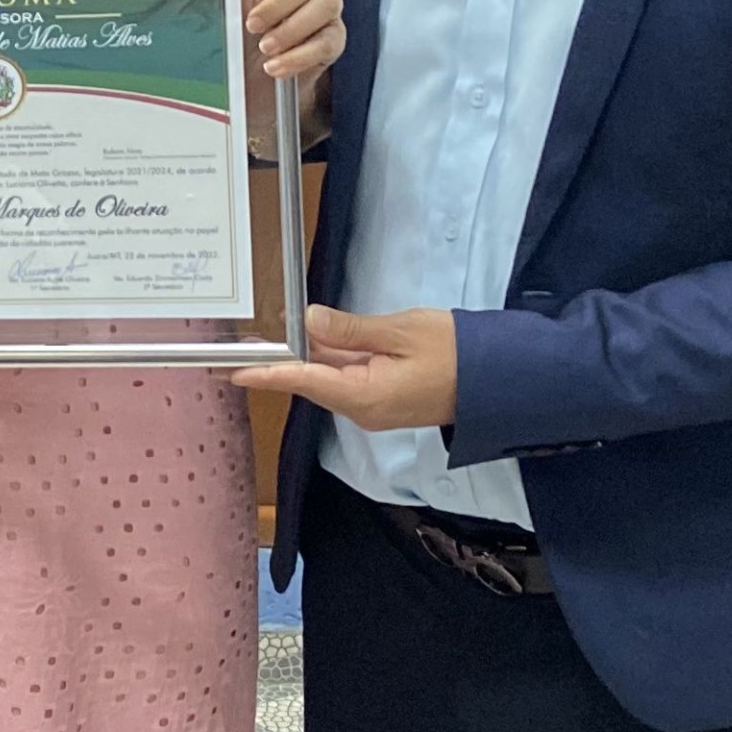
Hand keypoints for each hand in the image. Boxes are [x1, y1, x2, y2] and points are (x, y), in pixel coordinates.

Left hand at [229, 305, 460, 429]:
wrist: (500, 379)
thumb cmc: (456, 351)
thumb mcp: (401, 331)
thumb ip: (352, 330)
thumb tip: (308, 322)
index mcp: (363, 396)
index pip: (303, 381)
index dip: (267, 373)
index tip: (232, 370)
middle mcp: (362, 409)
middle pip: (312, 381)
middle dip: (280, 361)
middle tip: (243, 341)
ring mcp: (374, 407)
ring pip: (329, 378)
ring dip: (304, 358)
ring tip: (269, 336)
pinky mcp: (385, 398)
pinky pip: (348, 378)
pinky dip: (329, 360)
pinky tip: (314, 339)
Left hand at [244, 0, 344, 81]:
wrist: (246, 81)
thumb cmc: (239, 27)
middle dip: (281, 2)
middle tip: (252, 22)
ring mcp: (327, 13)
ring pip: (327, 5)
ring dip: (291, 28)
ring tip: (264, 46)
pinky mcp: (333, 43)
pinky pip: (328, 42)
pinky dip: (299, 55)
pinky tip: (275, 66)